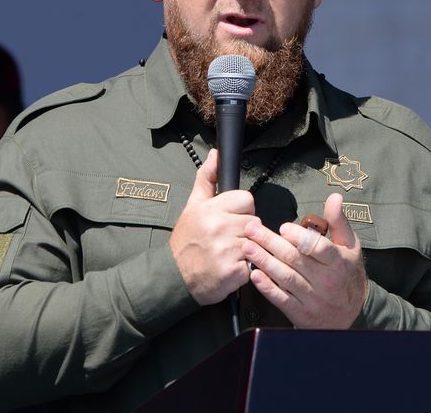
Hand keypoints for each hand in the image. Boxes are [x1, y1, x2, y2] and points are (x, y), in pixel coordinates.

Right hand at [169, 149, 260, 304]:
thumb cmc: (186, 240)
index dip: (241, 211)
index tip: (229, 220)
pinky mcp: (234, 272)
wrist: (175, 277)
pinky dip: (245, 269)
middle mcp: (218, 227)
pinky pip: (254, 264)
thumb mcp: (193, 206)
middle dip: (244, 232)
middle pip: (254, 222)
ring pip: (256, 243)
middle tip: (227, 240)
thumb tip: (216, 154)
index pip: (247, 200)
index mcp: (210, 209)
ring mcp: (226, 250)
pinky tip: (230, 268)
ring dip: (246, 251)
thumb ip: (207, 178)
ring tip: (229, 254)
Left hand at [242, 192, 367, 328]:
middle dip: (270, 242)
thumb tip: (334, 197)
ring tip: (248, 247)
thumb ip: (338, 222)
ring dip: (264, 261)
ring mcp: (312, 298)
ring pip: (285, 277)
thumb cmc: (347, 274)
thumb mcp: (350, 247)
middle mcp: (325, 281)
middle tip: (251, 230)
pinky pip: (281, 299)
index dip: (299, 237)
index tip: (283, 227)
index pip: (317, 247)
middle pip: (295, 259)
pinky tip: (254, 275)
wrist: (349, 315)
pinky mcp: (300, 312)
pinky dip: (267, 287)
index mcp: (337, 262)